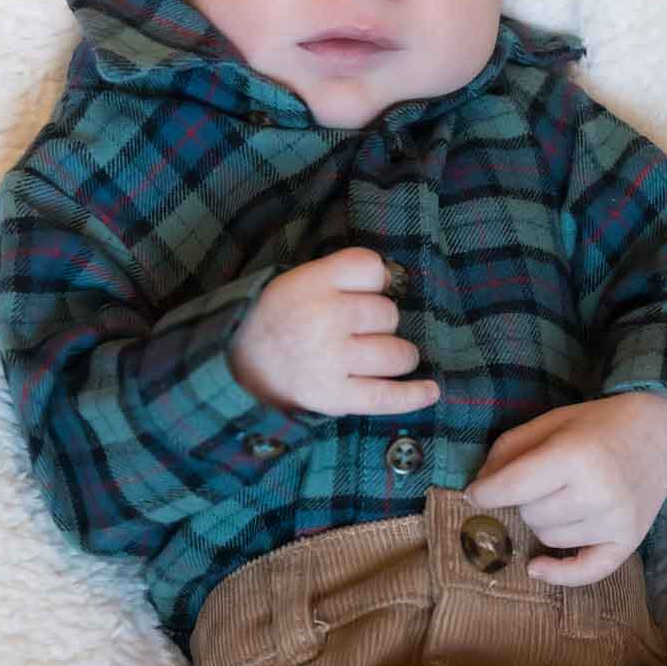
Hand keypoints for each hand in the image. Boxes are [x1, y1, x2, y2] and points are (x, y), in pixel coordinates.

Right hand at [228, 247, 439, 416]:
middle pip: (388, 313)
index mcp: (311, 283)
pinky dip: (414, 395)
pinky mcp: (334, 397)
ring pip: (396, 353)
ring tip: (378, 357)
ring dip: (396, 355)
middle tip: (356, 331)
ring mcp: (331, 360)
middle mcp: (324, 318)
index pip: (371, 267)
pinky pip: (387, 396)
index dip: (376, 280)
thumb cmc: (275, 321)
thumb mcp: (295, 281)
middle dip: (381, 322)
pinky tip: (431, 390)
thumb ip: (339, 275)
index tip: (367, 290)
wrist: (235, 366)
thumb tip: (393, 278)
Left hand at [464, 391, 666, 584]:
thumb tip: (478, 490)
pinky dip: (558, 574)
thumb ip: (509, 451)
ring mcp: (616, 520)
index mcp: (575, 455)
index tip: (474, 495)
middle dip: (525, 500)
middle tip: (546, 480)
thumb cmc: (599, 425)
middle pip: (530, 514)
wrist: (662, 431)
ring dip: (545, 522)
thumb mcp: (550, 423)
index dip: (485, 493)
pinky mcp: (629, 541)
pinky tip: (537, 567)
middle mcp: (597, 491)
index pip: (513, 487)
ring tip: (564, 497)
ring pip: (549, 539)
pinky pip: (585, 572)